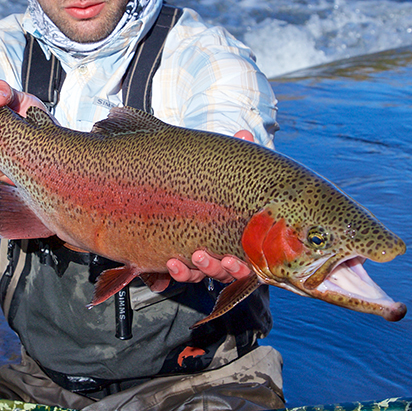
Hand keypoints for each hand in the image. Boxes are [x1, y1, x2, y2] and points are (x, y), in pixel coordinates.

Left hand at [165, 128, 253, 285]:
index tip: (231, 258)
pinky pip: (172, 274)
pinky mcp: (173, 260)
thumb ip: (237, 156)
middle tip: (202, 256)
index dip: (240, 267)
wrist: (176, 188)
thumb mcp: (224, 171)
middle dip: (213, 268)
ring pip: (197, 275)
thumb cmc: (212, 184)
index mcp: (238, 238)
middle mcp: (220, 253)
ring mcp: (197, 259)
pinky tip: (166, 266)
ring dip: (190, 271)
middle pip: (222, 273)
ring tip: (179, 259)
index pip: (245, 262)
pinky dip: (169, 274)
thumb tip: (243, 135)